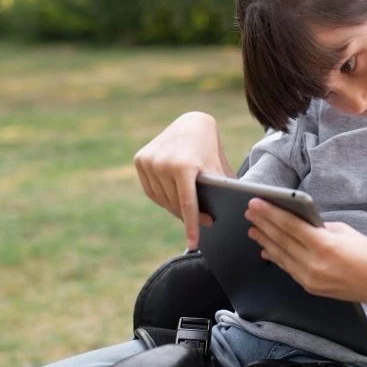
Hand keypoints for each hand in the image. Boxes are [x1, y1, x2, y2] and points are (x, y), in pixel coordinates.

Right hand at [133, 112, 231, 249]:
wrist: (192, 122)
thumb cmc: (211, 148)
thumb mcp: (218, 168)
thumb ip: (220, 191)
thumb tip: (226, 218)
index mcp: (183, 165)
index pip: (187, 204)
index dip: (191, 226)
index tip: (193, 244)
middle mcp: (162, 163)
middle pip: (174, 203)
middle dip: (188, 216)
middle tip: (204, 223)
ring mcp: (149, 161)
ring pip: (161, 199)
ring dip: (174, 208)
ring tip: (190, 211)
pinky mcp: (140, 159)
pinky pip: (151, 190)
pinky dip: (162, 197)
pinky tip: (174, 199)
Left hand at [244, 198, 366, 303]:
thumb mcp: (345, 231)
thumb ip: (319, 227)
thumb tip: (298, 222)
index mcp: (324, 245)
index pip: (290, 226)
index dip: (270, 213)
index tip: (256, 203)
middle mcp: (313, 263)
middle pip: (281, 240)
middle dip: (263, 224)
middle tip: (249, 212)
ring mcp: (310, 278)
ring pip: (280, 256)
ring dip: (265, 241)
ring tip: (253, 228)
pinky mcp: (310, 287)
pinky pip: (288, 268)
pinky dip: (276, 257)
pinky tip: (266, 248)